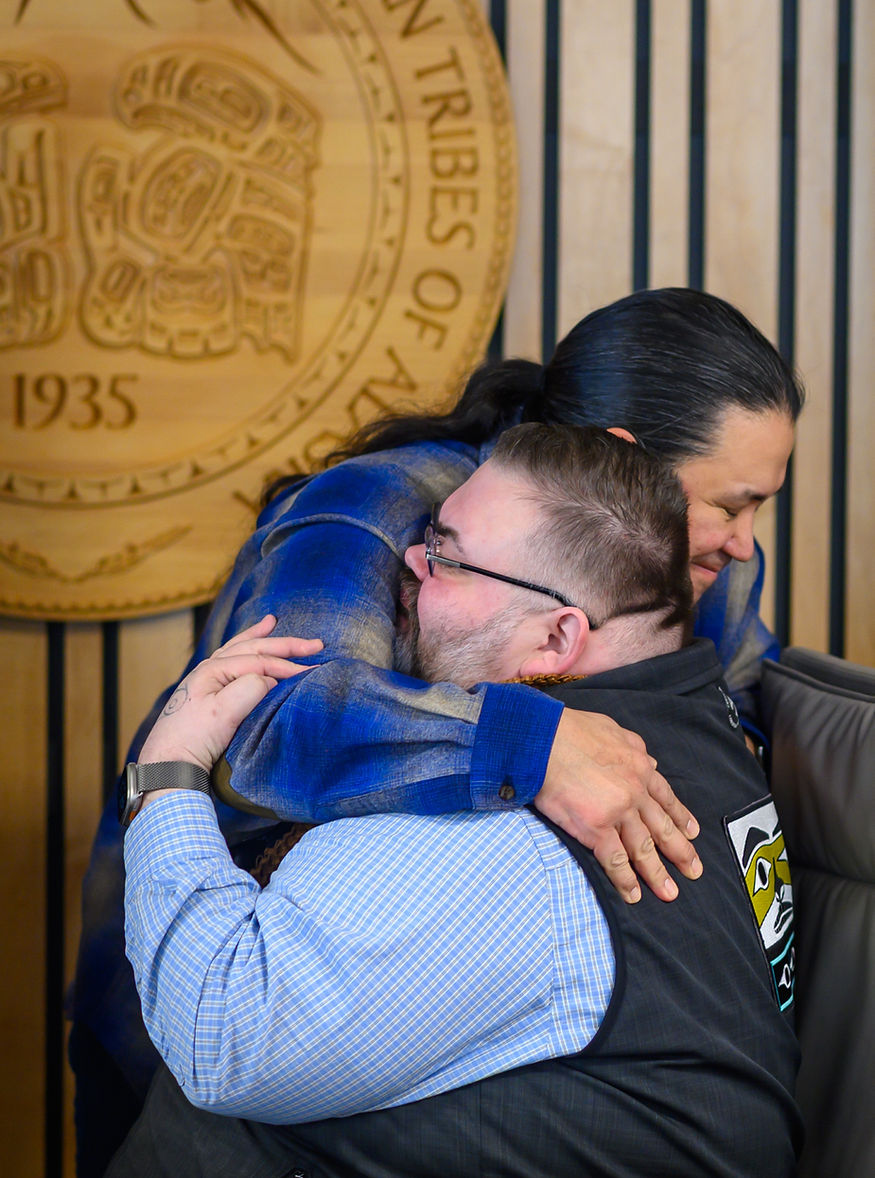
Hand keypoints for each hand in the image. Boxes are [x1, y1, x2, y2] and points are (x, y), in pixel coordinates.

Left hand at [138, 616, 322, 773]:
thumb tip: (270, 680)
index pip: (259, 662)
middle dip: (285, 644)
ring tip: (273, 623)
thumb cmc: (193, 740)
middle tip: (314, 644)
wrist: (168, 765)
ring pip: (240, 650)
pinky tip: (249, 644)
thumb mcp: (224, 714)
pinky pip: (232, 662)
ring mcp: (207, 680)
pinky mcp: (208, 694)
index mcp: (212, 670)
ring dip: (261, 638)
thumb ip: (249, 689)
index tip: (313, 672)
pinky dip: (245, 650)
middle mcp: (209, 669)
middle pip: (252, 649)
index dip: (288, 666)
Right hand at [534, 709, 701, 903]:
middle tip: (694, 870)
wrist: (543, 738)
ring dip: (657, 873)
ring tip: (669, 893)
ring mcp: (618, 811)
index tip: (692, 833)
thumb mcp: (611, 730)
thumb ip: (630, 747)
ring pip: (644, 848)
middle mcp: (635, 790)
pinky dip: (625, 880)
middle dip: (680, 851)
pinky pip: (615, 860)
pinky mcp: (597, 827)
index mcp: (639, 765)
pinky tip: (633, 894)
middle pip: (663, 827)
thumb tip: (645, 760)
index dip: (680, 817)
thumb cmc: (569, 730)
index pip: (665, 797)